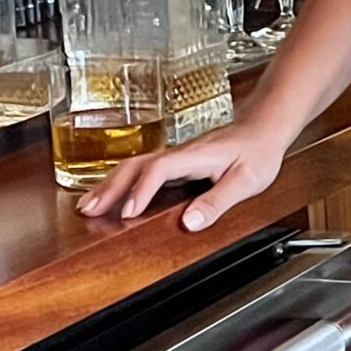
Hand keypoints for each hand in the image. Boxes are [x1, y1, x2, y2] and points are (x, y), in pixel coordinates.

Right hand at [74, 122, 284, 231]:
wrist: (263, 127)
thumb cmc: (257, 150)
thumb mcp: (246, 181)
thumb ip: (218, 201)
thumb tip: (190, 222)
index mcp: (194, 156)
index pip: (159, 169)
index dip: (141, 190)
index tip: (128, 212)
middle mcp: (179, 154)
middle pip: (134, 166)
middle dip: (109, 188)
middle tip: (87, 210)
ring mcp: (175, 157)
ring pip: (133, 167)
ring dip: (109, 185)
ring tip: (88, 206)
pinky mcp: (175, 163)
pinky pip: (141, 171)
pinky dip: (121, 184)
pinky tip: (112, 196)